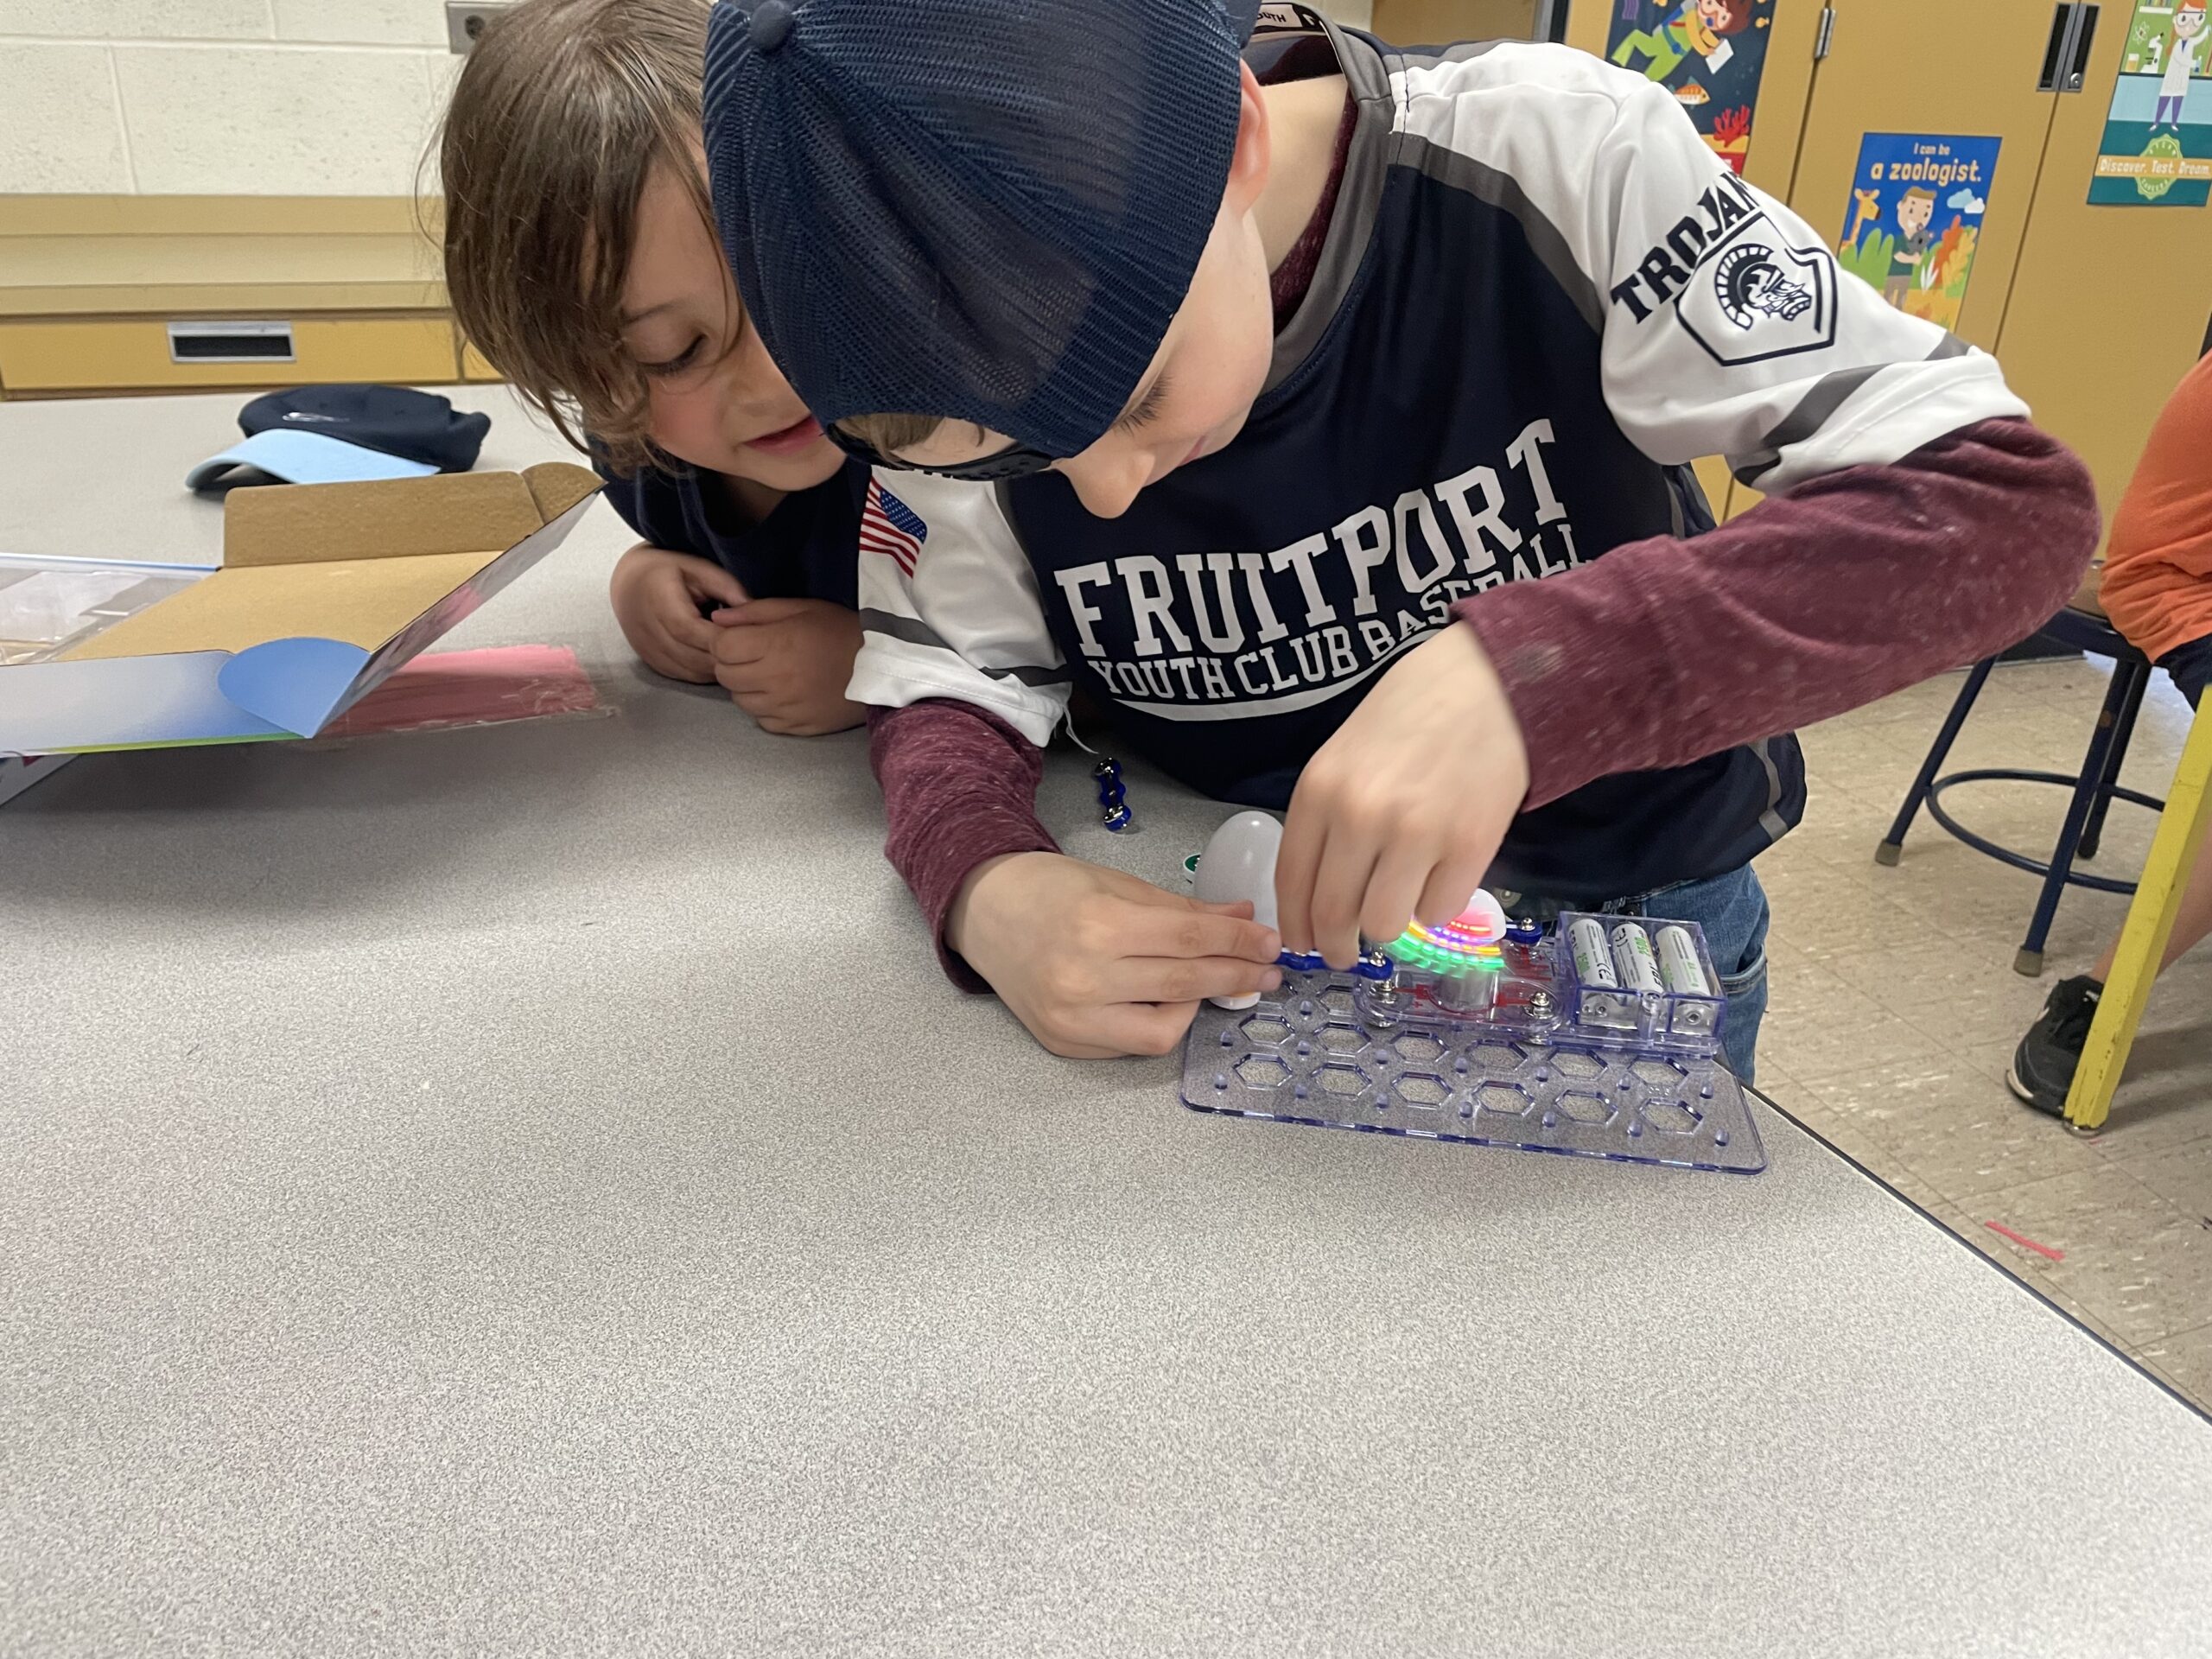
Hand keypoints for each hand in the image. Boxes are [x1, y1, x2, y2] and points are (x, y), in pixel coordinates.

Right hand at [609, 545, 746, 682]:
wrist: (631, 585)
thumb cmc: (670, 572)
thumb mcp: (699, 568)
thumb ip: (726, 587)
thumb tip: (754, 609)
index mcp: (658, 600)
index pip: (689, 629)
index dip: (720, 637)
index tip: (747, 636)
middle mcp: (648, 630)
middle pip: (692, 656)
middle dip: (724, 656)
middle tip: (750, 651)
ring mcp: (647, 651)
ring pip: (690, 671)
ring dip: (717, 668)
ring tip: (738, 656)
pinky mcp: (652, 663)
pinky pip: (684, 676)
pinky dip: (705, 672)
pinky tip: (720, 661)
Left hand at [707, 598, 866, 734]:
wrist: (883, 666)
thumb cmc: (841, 630)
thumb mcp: (800, 608)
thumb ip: (754, 612)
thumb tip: (717, 619)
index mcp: (775, 644)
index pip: (721, 646)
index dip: (724, 639)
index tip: (738, 636)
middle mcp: (776, 679)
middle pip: (725, 675)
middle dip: (731, 662)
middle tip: (752, 654)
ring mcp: (785, 707)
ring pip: (740, 700)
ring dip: (746, 686)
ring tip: (769, 674)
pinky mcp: (797, 726)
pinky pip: (762, 720)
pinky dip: (764, 708)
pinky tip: (782, 694)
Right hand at [948, 852, 1284, 1057]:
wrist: (983, 912)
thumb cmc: (1049, 890)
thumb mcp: (1119, 884)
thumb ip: (1183, 909)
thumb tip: (1243, 917)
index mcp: (1100, 925)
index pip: (1192, 938)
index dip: (1240, 941)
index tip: (1270, 941)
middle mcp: (1084, 977)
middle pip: (1184, 984)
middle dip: (1236, 975)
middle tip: (1267, 970)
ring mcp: (1072, 1017)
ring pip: (1163, 1031)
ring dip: (1199, 1007)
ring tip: (1212, 985)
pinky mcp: (1063, 1041)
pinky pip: (1130, 1044)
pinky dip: (1158, 1024)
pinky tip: (1169, 1002)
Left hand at [1276, 624, 1529, 967]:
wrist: (1487, 683)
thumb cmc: (1409, 716)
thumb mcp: (1343, 758)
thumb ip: (1327, 821)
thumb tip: (1318, 896)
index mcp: (1320, 791)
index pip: (1292, 882)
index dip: (1296, 925)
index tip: (1302, 943)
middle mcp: (1360, 817)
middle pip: (1334, 914)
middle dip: (1336, 946)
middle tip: (1345, 953)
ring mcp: (1416, 834)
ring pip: (1384, 924)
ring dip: (1388, 926)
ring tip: (1399, 902)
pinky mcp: (1470, 846)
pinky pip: (1438, 912)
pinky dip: (1436, 906)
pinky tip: (1440, 876)